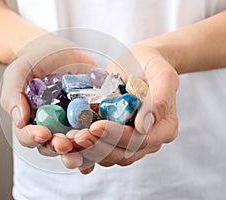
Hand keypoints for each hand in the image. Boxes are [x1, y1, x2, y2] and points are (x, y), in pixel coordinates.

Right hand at [0, 34, 95, 163]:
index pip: (28, 137)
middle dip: (59, 147)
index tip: (42, 134)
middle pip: (53, 146)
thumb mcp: (18, 72)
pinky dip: (101, 138)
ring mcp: (72, 124)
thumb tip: (20, 121)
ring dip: (81, 148)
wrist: (57, 49)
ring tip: (85, 142)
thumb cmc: (34, 61)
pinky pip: (97, 131)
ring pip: (76, 144)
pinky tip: (104, 140)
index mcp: (32, 121)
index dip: (34, 138)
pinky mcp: (91, 116)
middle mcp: (52, 127)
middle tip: (65, 143)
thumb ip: (13, 94)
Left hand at [69, 44, 178, 171]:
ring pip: (110, 156)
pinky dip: (86, 149)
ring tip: (72, 138)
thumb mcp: (162, 74)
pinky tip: (73, 143)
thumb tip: (142, 127)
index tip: (96, 125)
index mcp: (164, 128)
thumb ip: (158, 100)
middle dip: (99, 146)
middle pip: (124, 153)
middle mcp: (149, 139)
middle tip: (79, 136)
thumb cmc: (151, 65)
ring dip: (90, 150)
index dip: (116, 135)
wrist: (139, 64)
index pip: (140, 140)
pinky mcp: (116, 137)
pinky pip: (101, 150)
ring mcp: (131, 141)